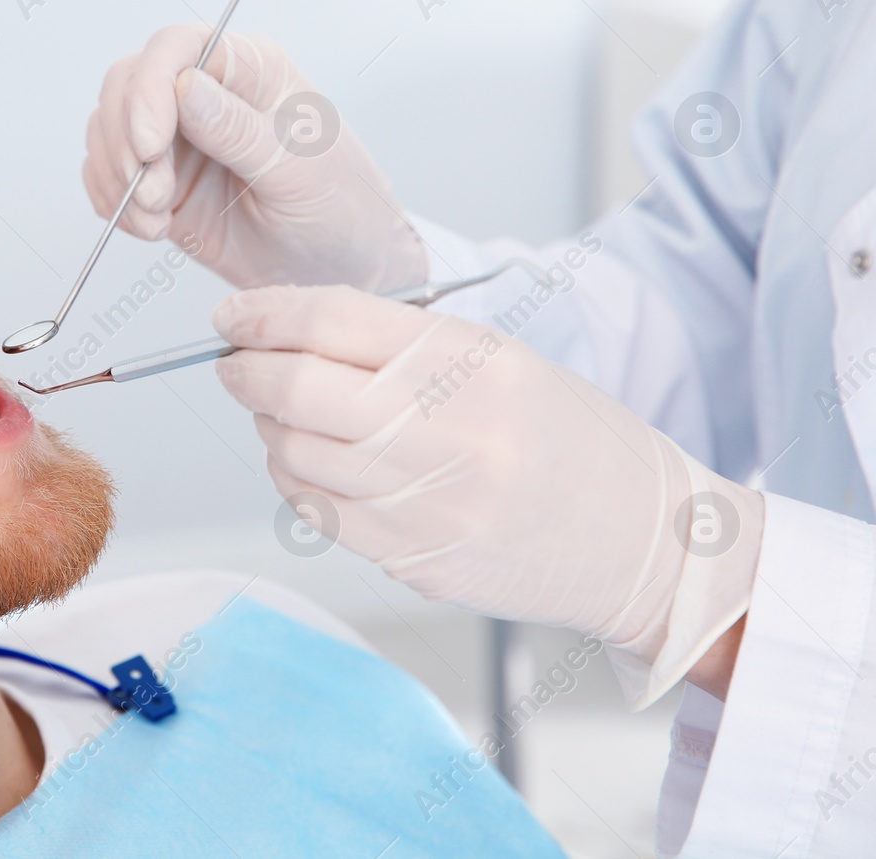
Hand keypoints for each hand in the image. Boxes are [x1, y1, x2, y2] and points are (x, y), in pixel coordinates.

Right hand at [84, 26, 426, 292]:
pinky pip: (107, 175)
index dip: (149, 89)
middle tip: (153, 194)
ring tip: (157, 217)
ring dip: (118, 178)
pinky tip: (150, 225)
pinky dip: (113, 203)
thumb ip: (239, 130)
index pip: (177, 47)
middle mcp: (206, 94)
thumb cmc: (340, 207)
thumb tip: (184, 89)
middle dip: (126, 142)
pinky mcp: (159, 180)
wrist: (339, 267)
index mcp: (249, 70)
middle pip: (127, 85)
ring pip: (108, 130)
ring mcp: (178, 138)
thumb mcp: (298, 169)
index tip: (150, 145)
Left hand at [211, 284, 764, 707]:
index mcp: (471, 363)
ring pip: (295, 457)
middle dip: (245, 371)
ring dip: (268, 430)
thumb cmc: (568, 439)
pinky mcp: (418, 561)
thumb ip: (397, 344)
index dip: (264, 314)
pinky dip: (296, 482)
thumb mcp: (499, 360)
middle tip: (235, 362)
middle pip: (297, 390)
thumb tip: (287, 332)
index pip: (331, 322)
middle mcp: (449, 431)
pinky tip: (312, 465)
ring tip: (283, 415)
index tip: (232, 315)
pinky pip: (320, 514)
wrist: (642, 540)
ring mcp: (430, 505)